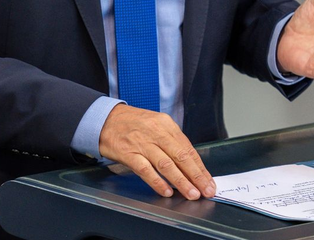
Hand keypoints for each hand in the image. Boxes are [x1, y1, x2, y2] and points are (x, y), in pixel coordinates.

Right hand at [98, 104, 215, 199]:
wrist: (105, 118)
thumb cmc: (132, 124)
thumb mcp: (155, 124)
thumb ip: (171, 141)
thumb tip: (189, 164)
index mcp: (166, 124)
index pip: (189, 148)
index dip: (200, 167)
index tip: (208, 181)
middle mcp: (156, 132)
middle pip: (181, 156)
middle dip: (196, 176)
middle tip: (206, 190)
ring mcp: (142, 143)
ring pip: (166, 164)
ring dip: (181, 181)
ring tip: (191, 193)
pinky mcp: (128, 153)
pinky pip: (146, 170)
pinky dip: (157, 182)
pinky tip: (166, 191)